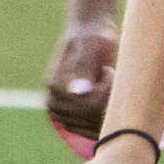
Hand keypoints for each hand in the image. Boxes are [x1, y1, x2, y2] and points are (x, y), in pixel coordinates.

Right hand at [44, 23, 117, 138]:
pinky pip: (88, 131)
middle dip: (107, 101)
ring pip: (90, 128)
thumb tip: (79, 92)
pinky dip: (103, 121)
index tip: (108, 70)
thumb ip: (85, 66)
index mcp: (55, 85)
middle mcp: (53, 101)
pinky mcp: (70, 115)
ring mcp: (61, 110)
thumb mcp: (93, 45)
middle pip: (89, 119)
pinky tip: (110, 102)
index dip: (106, 91)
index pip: (88, 105)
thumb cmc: (95, 36)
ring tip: (108, 86)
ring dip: (106, 112)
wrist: (91, 33)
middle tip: (109, 77)